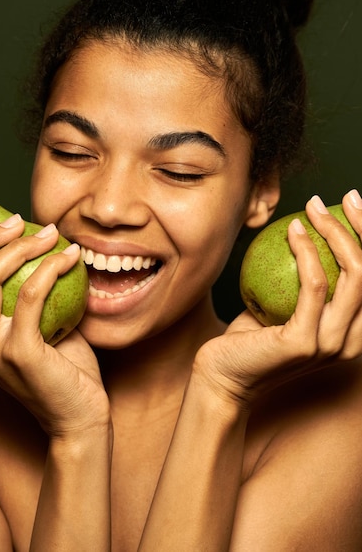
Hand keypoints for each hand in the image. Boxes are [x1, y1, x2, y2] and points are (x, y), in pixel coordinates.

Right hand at [0, 200, 108, 436]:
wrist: (78, 415)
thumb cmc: (60, 365)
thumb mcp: (32, 322)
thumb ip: (19, 288)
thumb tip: (25, 236)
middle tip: (18, 219)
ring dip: (19, 246)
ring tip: (51, 233)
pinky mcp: (20, 355)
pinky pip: (30, 296)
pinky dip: (50, 267)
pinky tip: (71, 256)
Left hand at [194, 190, 361, 407]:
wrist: (223, 375)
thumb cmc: (253, 337)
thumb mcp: (288, 304)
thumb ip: (305, 279)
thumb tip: (307, 227)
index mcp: (356, 333)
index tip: (354, 204)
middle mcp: (353, 341)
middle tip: (344, 196)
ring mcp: (331, 344)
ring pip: (353, 274)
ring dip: (335, 231)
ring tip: (314, 206)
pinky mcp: (304, 343)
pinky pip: (313, 284)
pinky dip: (306, 249)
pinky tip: (292, 228)